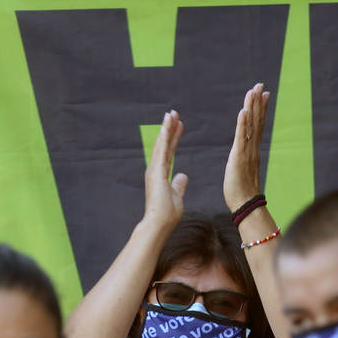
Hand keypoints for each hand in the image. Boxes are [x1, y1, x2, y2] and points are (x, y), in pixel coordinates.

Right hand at [143, 110, 188, 227]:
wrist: (159, 224)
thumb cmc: (167, 214)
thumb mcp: (177, 196)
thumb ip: (179, 185)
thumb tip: (183, 176)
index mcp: (161, 175)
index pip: (169, 152)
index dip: (174, 138)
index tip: (179, 126)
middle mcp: (155, 170)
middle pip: (164, 145)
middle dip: (169, 129)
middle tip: (174, 113)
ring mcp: (154, 170)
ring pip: (161, 145)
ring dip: (166, 129)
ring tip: (171, 113)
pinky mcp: (156, 172)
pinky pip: (162, 151)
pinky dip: (164, 138)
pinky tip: (167, 126)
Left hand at [224, 82, 270, 212]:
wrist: (245, 207)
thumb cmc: (242, 194)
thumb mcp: (242, 172)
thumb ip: (244, 163)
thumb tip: (244, 160)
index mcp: (252, 151)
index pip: (257, 126)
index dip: (260, 109)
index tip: (263, 94)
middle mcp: (252, 149)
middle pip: (257, 121)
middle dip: (258, 102)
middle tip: (260, 85)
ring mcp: (247, 152)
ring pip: (251, 126)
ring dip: (252, 107)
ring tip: (253, 91)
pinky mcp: (239, 158)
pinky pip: (241, 137)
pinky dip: (243, 123)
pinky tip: (244, 111)